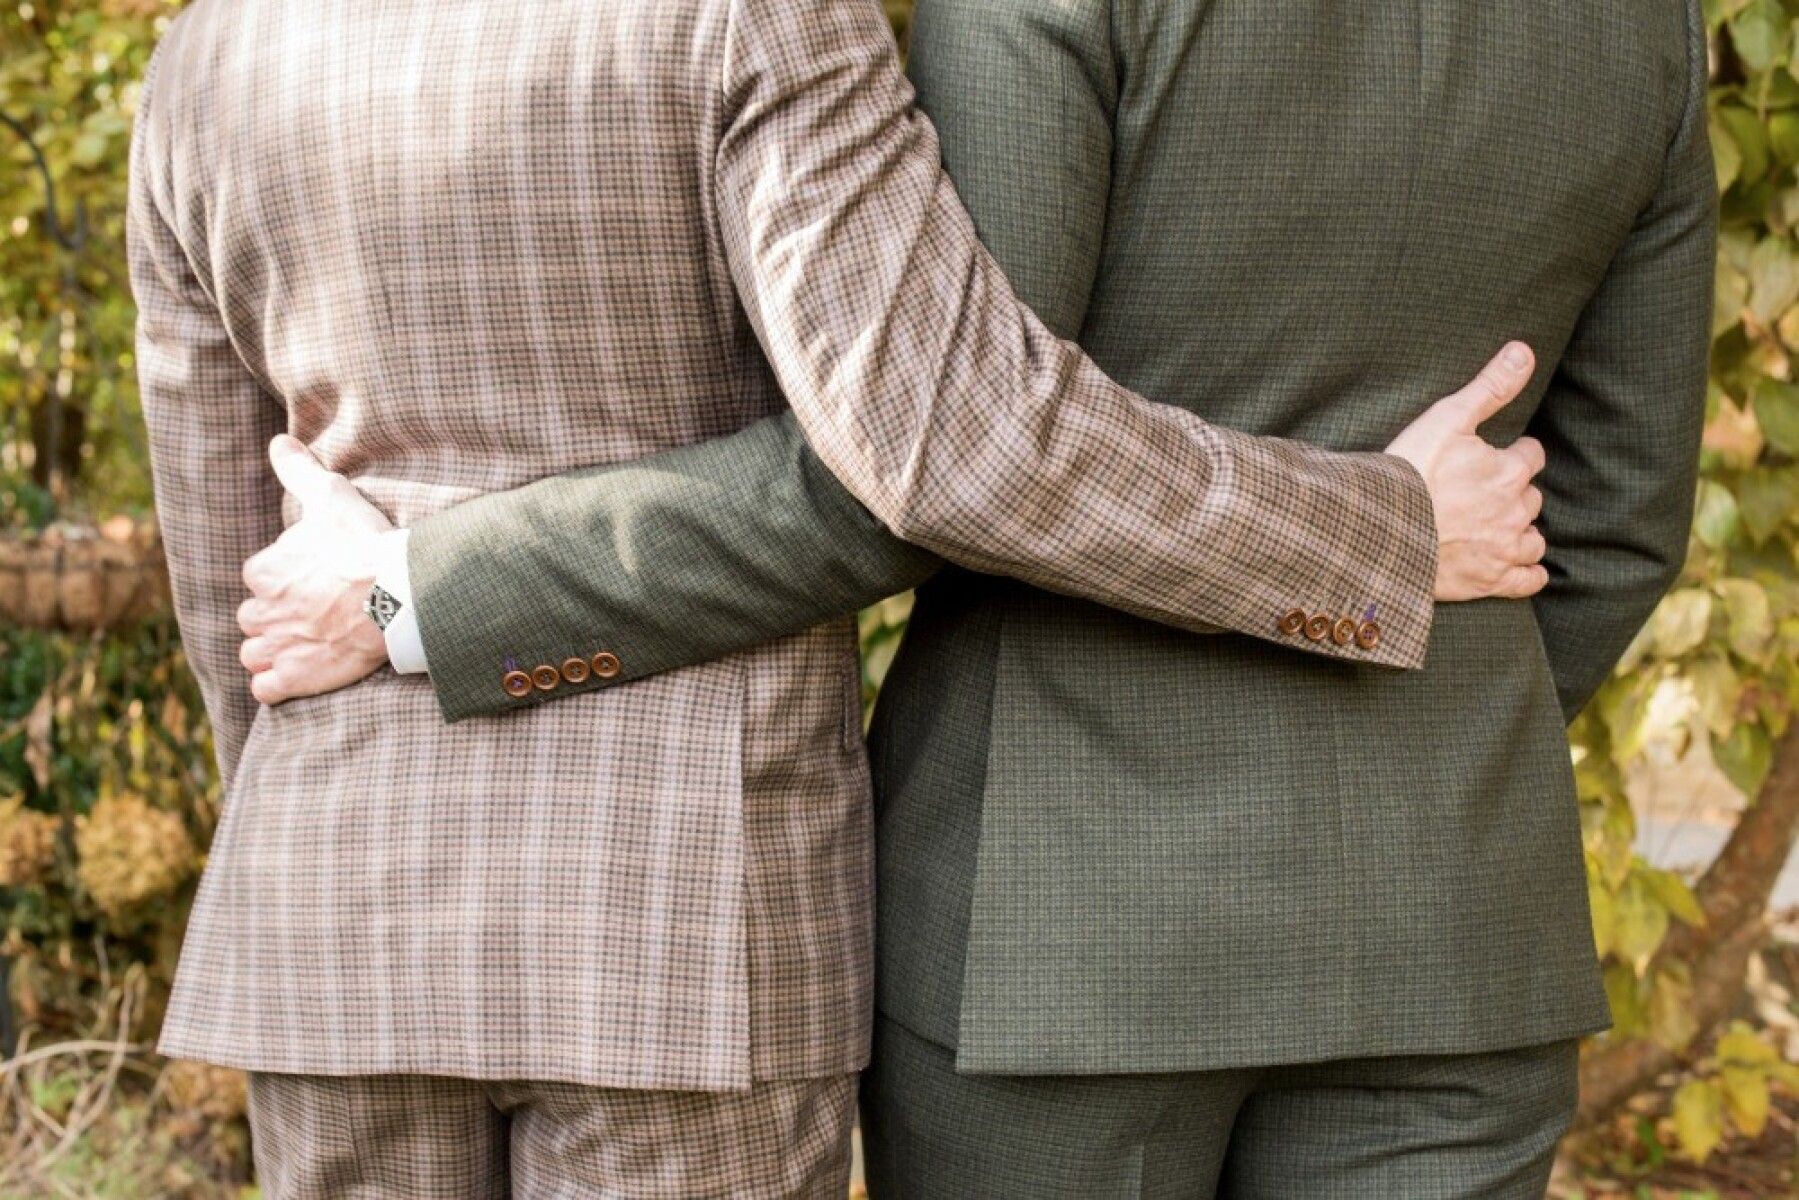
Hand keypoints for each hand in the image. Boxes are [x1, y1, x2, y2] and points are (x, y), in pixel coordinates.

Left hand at [238, 436, 393, 704]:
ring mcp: (278, 647)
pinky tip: (297, 673)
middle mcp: (261, 610)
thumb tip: (278, 442)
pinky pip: (265, 689)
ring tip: (304, 643)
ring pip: (253, 653)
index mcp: (263, 570)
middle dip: (274, 616)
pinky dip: (275, 684)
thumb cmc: (366, 544)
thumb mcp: (331, 497)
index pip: (258, 577)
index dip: (283, 579)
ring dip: (271, 650)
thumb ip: (299, 471)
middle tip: (314, 612)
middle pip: (253, 616)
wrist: (400, 595)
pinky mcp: (296, 678)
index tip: (313, 579)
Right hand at [1386, 342, 1549, 600]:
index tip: (1495, 456)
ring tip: (1500, 526)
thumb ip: (1491, 386)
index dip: (1513, 453)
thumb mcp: (1447, 418)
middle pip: (1531, 497)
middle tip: (1486, 491)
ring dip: (1521, 530)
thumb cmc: (1410, 471)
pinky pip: (1527, 580)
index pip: (1531, 455)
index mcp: (1509, 471)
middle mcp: (1514, 511)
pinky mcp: (1489, 581)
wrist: (1380, 529)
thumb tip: (1525, 350)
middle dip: (1514, 492)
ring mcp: (1503, 549)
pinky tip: (1521, 568)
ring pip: (1533, 538)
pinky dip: (1528, 573)